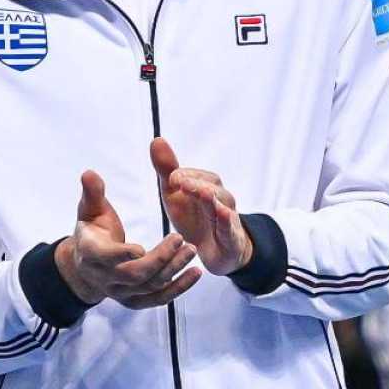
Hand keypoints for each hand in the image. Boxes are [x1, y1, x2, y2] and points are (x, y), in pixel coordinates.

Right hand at [55, 170, 200, 309]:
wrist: (87, 266)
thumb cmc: (93, 232)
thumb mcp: (90, 211)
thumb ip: (93, 193)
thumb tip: (89, 173)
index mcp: (92, 254)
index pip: (106, 258)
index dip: (122, 254)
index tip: (141, 247)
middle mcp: (106, 278)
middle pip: (135, 274)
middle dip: (159, 259)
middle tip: (179, 238)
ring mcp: (122, 293)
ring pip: (150, 286)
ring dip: (173, 269)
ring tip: (191, 249)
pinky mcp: (136, 301)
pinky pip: (159, 299)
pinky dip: (179, 288)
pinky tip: (196, 273)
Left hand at [151, 138, 250, 274]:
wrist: (216, 249)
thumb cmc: (195, 217)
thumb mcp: (175, 195)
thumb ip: (167, 170)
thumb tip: (156, 139)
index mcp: (207, 185)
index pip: (198, 176)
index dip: (185, 176)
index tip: (171, 178)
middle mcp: (221, 199)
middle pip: (212, 188)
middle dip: (197, 184)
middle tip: (179, 180)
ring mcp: (229, 218)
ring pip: (223, 207)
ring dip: (213, 200)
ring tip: (204, 193)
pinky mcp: (232, 238)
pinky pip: (231, 230)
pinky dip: (228, 223)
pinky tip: (223, 215)